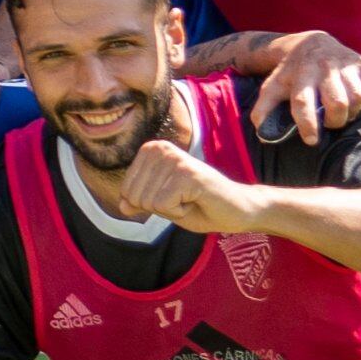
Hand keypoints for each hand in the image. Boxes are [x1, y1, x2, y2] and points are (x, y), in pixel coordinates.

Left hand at [117, 136, 257, 237]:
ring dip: (171, 209)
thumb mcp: (162, 205)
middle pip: (135, 197)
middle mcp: (160, 148)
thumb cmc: (200, 206)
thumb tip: (122, 205)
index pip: (126, 191)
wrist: (238, 210)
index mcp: (150, 150)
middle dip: (159, 208)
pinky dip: (180, 212)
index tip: (174, 197)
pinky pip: (163, 206)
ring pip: (148, 202)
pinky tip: (196, 200)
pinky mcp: (186, 173)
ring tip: (191, 198)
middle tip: (184, 199)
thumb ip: (140, 201)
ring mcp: (174, 159)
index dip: (149, 204)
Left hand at [248, 28, 360, 139]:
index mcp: (300, 76)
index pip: (304, 102)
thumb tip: (263, 136)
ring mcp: (346, 64)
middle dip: (335, 120)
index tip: (312, 140)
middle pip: (337, 102)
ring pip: (357, 97)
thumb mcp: (273, 87)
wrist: (310, 44)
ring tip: (343, 112)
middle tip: (330, 122)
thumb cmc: (291, 73)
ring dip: (353, 112)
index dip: (309, 124)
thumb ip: (264, 110)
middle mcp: (324, 68)